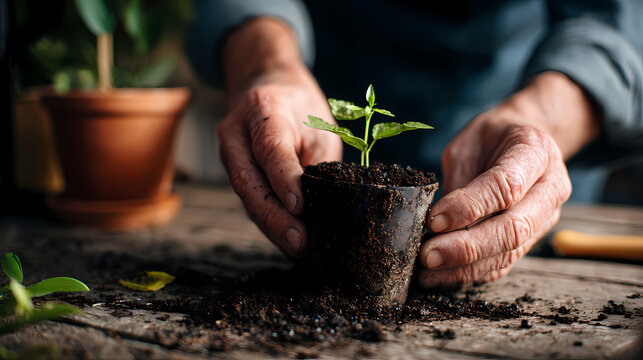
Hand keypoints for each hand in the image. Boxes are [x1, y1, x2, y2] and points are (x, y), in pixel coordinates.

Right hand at [219, 19, 341, 257]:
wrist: (266, 87)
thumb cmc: (300, 108)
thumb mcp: (319, 126)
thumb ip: (317, 162)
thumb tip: (323, 206)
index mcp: (263, 110)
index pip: (271, 148)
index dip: (284, 180)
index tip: (300, 207)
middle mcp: (236, 133)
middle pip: (249, 180)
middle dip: (274, 216)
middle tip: (299, 241)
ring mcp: (229, 153)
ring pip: (246, 196)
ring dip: (270, 225)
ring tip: (295, 247)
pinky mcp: (233, 171)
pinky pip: (249, 199)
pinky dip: (267, 221)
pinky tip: (285, 239)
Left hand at [418, 72, 599, 287]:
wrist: (523, 139)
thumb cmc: (491, 137)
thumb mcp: (470, 142)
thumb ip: (460, 178)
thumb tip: (435, 222)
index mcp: (536, 152)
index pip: (505, 186)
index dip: (468, 207)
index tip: (434, 220)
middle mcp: (550, 188)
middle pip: (513, 228)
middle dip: (467, 247)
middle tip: (429, 255)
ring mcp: (546, 217)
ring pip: (510, 252)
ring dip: (465, 268)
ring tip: (429, 272)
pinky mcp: (533, 238)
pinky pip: (504, 263)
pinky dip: (472, 274)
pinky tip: (443, 277)